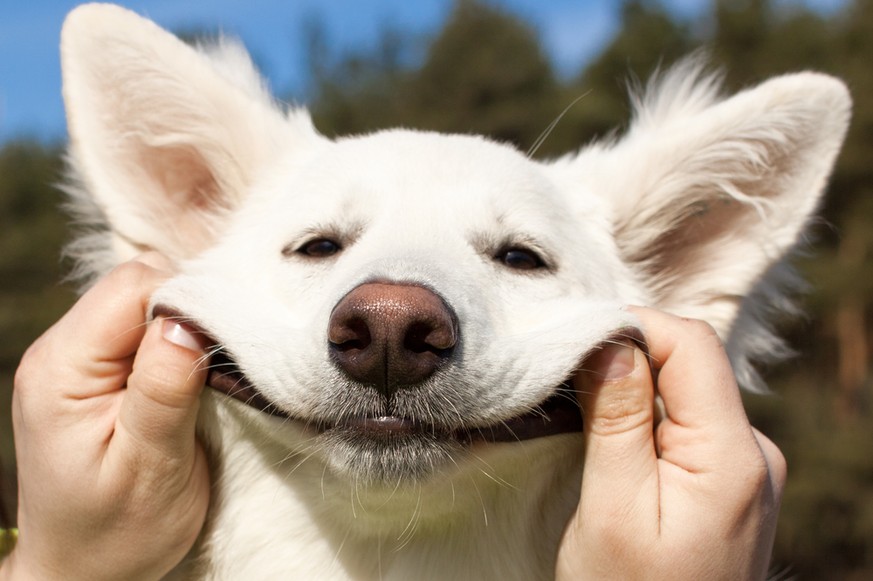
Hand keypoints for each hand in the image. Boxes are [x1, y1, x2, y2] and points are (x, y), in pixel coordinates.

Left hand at [3, 255, 209, 579]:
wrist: (84, 570)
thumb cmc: (116, 532)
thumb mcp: (150, 469)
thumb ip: (163, 390)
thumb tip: (187, 321)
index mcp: (62, 370)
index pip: (131, 288)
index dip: (189, 300)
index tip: (229, 342)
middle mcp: (61, 351)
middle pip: (138, 284)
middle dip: (192, 308)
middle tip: (226, 358)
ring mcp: (77, 357)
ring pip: (146, 299)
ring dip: (189, 324)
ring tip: (212, 369)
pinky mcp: (98, 368)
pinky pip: (145, 325)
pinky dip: (179, 338)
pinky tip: (195, 370)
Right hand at [556, 307, 785, 579]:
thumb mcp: (612, 509)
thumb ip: (618, 420)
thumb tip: (609, 339)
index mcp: (734, 456)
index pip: (691, 344)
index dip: (631, 327)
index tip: (572, 342)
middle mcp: (754, 454)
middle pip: (690, 364)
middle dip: (627, 357)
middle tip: (565, 377)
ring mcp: (746, 470)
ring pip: (687, 392)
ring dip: (635, 389)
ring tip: (582, 410)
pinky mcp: (730, 483)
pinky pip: (690, 424)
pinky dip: (648, 417)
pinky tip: (614, 439)